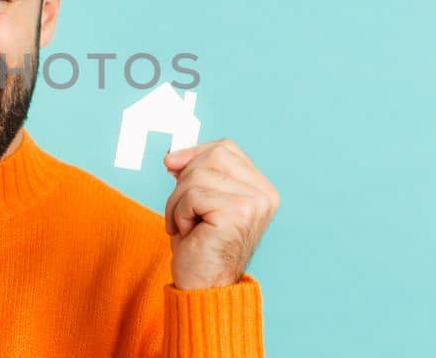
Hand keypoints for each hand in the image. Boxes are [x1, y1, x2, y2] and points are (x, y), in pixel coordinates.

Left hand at [162, 138, 278, 288]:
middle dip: (184, 181)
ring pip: (197, 175)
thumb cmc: (200, 246)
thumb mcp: (196, 199)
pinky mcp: (237, 212)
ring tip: (186, 226)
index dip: (194, 152)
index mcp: (261, 188)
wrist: (202, 287)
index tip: (171, 165)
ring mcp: (254, 202)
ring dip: (178, 201)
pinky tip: (189, 233)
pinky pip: (192, 194)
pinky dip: (179, 213)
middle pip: (212, 156)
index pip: (225, 148)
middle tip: (182, 211)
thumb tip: (173, 155)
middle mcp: (264, 194)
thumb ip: (194, 173)